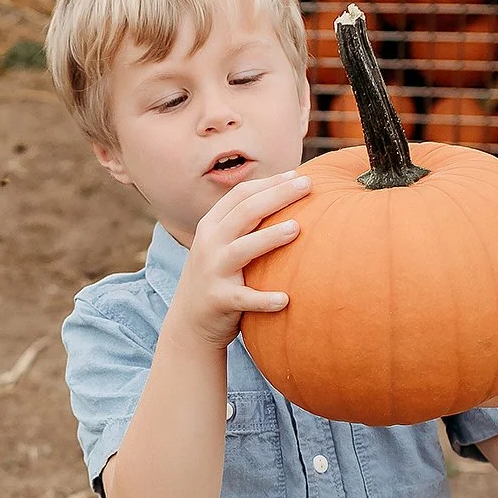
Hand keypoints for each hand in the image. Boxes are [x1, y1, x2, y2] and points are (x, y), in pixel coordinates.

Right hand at [168, 170, 311, 347]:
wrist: (189, 322)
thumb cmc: (219, 277)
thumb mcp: (222, 244)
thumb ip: (245, 224)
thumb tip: (286, 197)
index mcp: (211, 225)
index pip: (241, 195)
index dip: (270, 183)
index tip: (298, 175)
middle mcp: (209, 244)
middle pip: (244, 213)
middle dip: (277, 196)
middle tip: (307, 186)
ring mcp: (212, 272)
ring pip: (241, 250)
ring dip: (268, 238)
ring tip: (296, 228)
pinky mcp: (218, 300)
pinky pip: (243, 299)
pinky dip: (263, 300)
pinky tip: (285, 300)